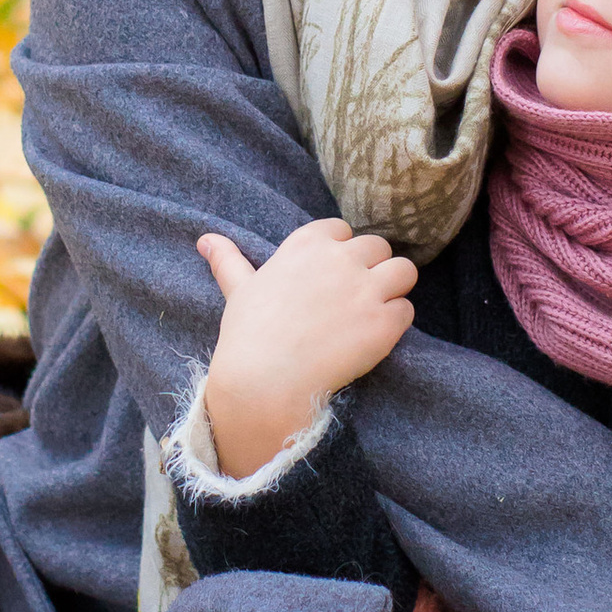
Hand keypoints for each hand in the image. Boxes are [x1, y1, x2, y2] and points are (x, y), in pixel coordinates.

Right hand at [196, 217, 416, 478]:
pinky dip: (395, 323)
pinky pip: (406, 310)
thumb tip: (205, 239)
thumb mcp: (238, 290)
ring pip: (404, 271)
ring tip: (374, 313)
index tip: (329, 278)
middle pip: (378, 246)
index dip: (340, 253)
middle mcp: (340, 258)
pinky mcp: (385, 321)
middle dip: (371, 268)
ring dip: (394, 289)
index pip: (342, 229)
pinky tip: (374, 339)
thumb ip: (229, 260)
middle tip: (353, 300)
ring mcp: (366, 288)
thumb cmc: (249, 335)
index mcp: (306, 244)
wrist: (266, 382)